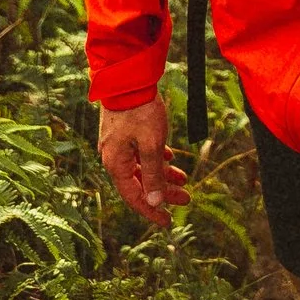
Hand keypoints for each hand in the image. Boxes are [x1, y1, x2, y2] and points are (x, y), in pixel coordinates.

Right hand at [97, 99, 186, 226]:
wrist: (128, 78)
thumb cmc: (139, 111)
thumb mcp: (152, 144)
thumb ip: (154, 174)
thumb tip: (155, 202)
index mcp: (116, 163)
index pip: (134, 196)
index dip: (152, 210)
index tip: (168, 222)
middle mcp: (114, 156)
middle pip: (140, 183)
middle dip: (164, 192)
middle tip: (186, 198)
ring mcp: (118, 144)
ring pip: (143, 167)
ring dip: (163, 174)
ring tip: (184, 178)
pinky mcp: (124, 132)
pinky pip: (141, 152)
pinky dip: (157, 158)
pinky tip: (170, 158)